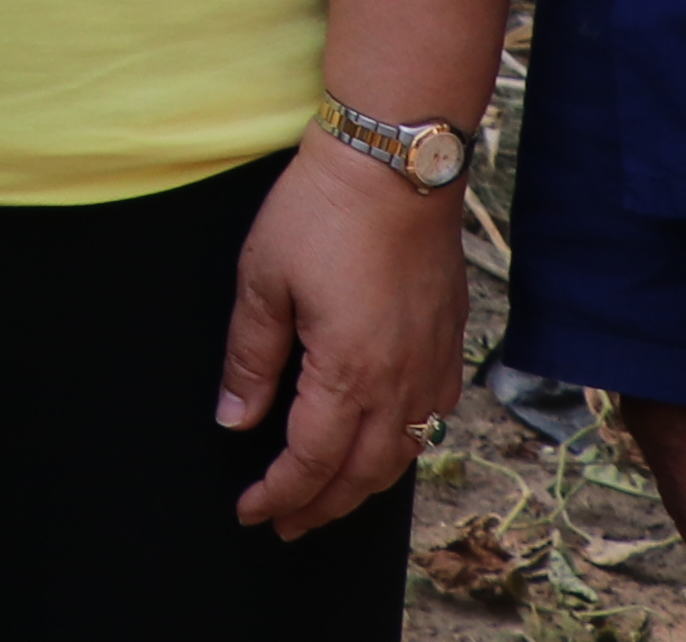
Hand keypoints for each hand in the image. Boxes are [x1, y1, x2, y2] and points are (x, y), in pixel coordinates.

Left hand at [220, 136, 464, 535]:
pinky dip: (401, 447)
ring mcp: (433, 364)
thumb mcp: (263, 280)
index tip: (251, 511)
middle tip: (285, 524)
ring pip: (402, 454)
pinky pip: (432, 418)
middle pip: (361, 474)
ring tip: (328, 499)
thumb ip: (250, 357)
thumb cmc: (323, 211)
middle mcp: (401, 382)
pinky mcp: (451, 341)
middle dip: (320, 507)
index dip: (279, 494)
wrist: (397, 161)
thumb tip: (234, 418)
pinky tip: (382, 443)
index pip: (311, 462)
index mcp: (349, 373)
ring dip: (362, 486)